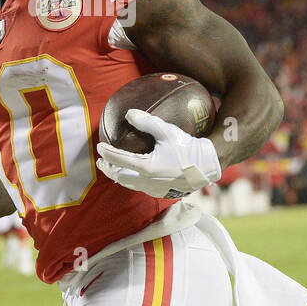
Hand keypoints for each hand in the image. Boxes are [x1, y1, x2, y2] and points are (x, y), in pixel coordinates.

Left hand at [95, 109, 221, 199]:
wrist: (207, 166)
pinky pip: (142, 188)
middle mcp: (148, 182)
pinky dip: (133, 180)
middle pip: (120, 177)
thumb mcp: (167, 131)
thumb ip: (147, 122)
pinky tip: (136, 173)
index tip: (99, 147)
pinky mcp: (162, 193)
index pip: (118, 160)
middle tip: (102, 162)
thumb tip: (129, 113)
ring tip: (115, 168)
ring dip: (120, 176)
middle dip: (109, 170)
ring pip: (130, 185)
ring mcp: (154, 189)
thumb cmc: (188, 147)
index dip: (106, 153)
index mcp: (146, 167)